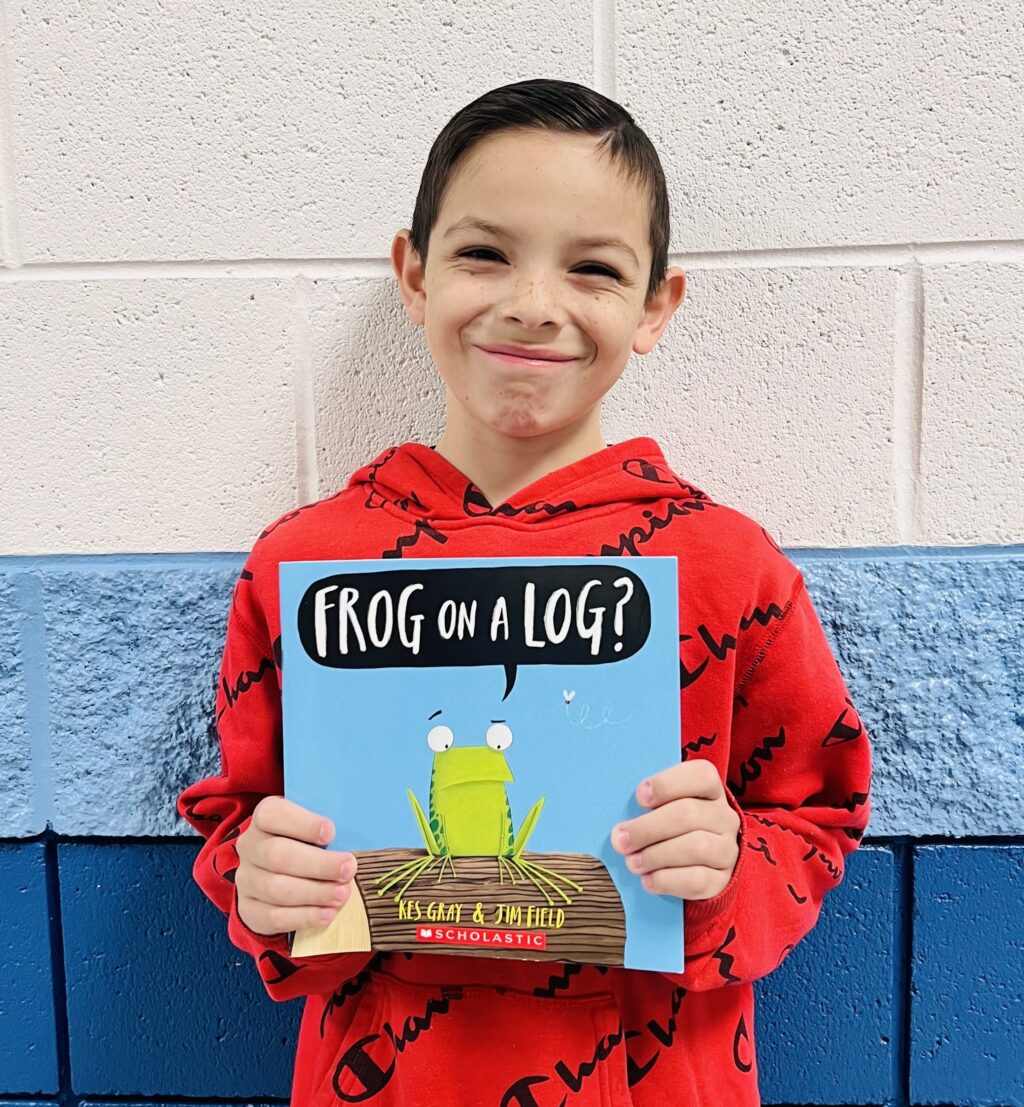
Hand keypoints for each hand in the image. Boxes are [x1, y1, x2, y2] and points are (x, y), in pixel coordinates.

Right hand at [235, 796, 357, 935]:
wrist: (280, 872)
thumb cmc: (307, 841)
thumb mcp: (315, 825)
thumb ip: (328, 828)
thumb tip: (357, 837)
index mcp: (264, 818)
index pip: (273, 814)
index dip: (302, 824)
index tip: (331, 832)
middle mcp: (250, 847)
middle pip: (278, 855)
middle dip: (318, 865)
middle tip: (348, 869)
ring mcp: (246, 879)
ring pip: (276, 889)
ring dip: (314, 893)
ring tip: (342, 894)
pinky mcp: (249, 908)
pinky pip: (274, 917)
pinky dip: (304, 917)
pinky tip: (327, 914)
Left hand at [611, 761, 740, 900]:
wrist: (695, 866)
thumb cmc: (669, 827)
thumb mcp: (661, 807)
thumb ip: (647, 806)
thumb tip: (622, 828)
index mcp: (711, 789)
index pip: (700, 776)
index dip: (667, 784)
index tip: (639, 797)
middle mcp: (724, 817)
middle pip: (688, 814)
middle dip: (648, 828)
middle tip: (621, 840)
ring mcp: (727, 849)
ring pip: (695, 847)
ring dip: (656, 855)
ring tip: (632, 862)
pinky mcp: (723, 880)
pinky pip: (698, 880)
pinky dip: (667, 880)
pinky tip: (648, 880)